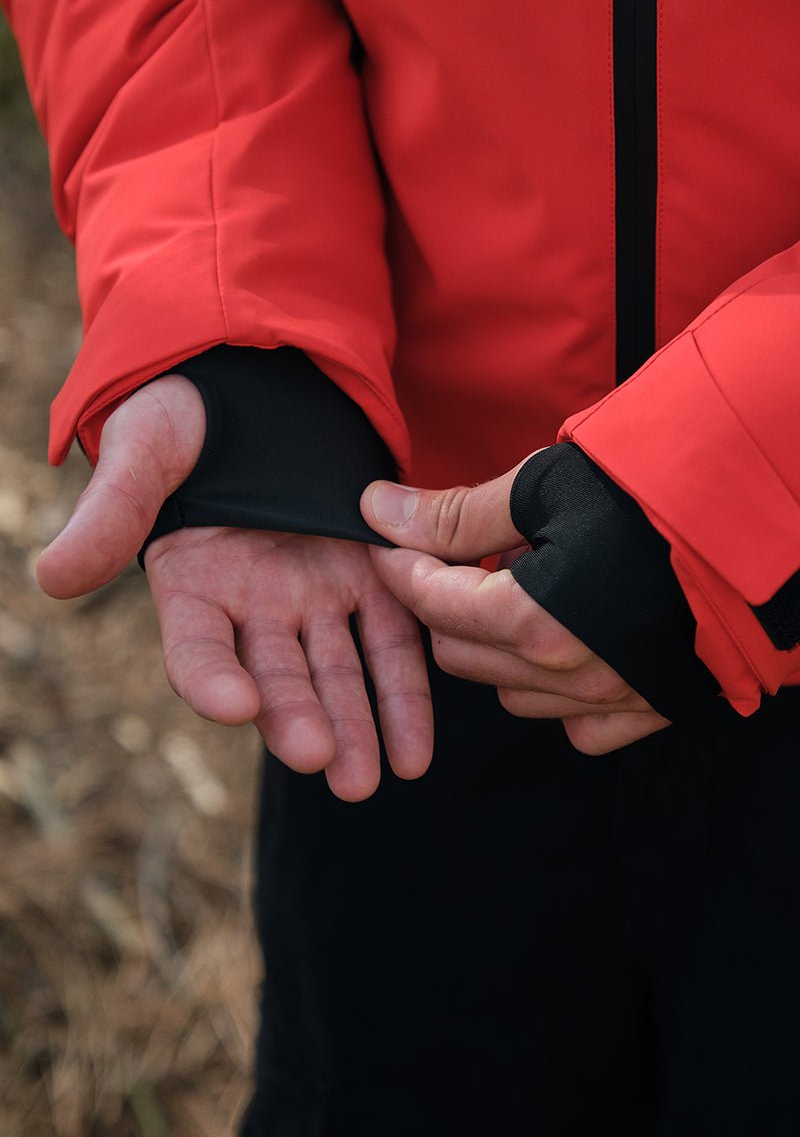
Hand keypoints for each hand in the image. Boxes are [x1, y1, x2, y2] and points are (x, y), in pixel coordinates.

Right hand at [36, 376, 432, 799]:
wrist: (261, 383)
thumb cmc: (190, 413)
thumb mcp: (144, 448)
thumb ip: (112, 510)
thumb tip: (52, 578)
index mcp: (194, 585)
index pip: (196, 648)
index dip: (211, 678)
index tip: (234, 704)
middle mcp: (254, 607)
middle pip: (275, 676)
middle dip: (297, 719)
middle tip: (320, 759)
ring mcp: (315, 596)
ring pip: (337, 672)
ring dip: (355, 725)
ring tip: (370, 778)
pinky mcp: (372, 577)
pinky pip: (393, 639)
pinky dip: (405, 692)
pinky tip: (415, 749)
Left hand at [360, 465, 669, 754]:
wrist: (760, 519)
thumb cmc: (652, 492)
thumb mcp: (545, 486)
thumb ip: (455, 514)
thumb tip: (375, 510)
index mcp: (531, 620)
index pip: (429, 602)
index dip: (400, 564)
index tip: (392, 536)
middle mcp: (566, 675)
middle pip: (459, 655)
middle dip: (444, 604)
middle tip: (467, 556)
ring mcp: (611, 700)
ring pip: (511, 692)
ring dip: (499, 644)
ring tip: (531, 587)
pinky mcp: (652, 709)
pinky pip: (577, 725)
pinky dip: (558, 690)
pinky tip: (571, 640)